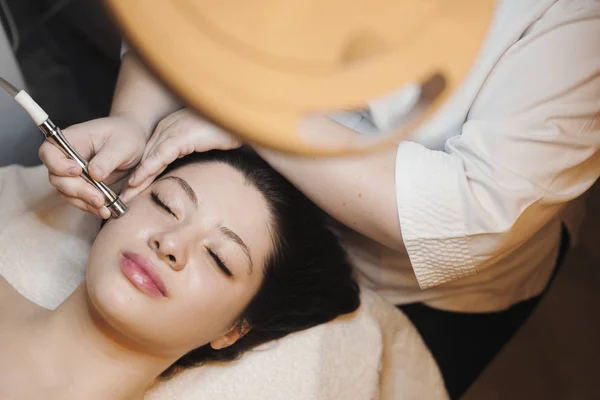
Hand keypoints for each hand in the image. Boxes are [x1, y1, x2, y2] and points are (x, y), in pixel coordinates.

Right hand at [38, 115, 147, 217]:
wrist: (135, 140)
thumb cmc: (127, 136)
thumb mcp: (122, 145)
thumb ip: (108, 159)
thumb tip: (95, 175)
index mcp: (73, 139)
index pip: (49, 152)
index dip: (58, 165)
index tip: (77, 171)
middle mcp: (68, 156)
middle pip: (57, 178)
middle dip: (78, 191)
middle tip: (99, 199)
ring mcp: (73, 172)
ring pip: (67, 192)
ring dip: (84, 203)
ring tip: (104, 209)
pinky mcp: (83, 184)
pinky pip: (79, 199)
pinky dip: (90, 206)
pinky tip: (105, 210)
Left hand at [121, 108, 241, 201]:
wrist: (238, 119)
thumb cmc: (224, 130)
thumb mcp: (201, 142)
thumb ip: (188, 151)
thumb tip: (185, 169)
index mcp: (169, 129)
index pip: (150, 155)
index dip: (140, 174)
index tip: (131, 190)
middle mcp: (166, 128)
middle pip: (145, 158)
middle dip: (133, 179)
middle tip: (121, 198)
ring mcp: (172, 130)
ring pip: (149, 158)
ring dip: (136, 178)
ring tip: (124, 195)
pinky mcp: (180, 136)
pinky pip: (160, 155)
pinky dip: (148, 169)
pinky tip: (138, 181)